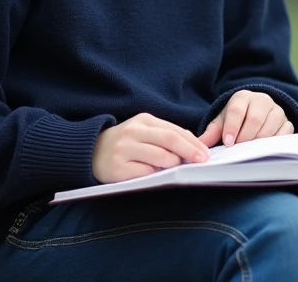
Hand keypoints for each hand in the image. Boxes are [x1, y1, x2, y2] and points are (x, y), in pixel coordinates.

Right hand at [92, 113, 210, 183]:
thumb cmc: (125, 142)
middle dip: (190, 152)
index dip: (193, 142)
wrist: (90, 151)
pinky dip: (156, 176)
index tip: (206, 153)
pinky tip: (157, 176)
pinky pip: (145, 174)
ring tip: (177, 169)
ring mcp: (124, 150)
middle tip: (202, 162)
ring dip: (174, 165)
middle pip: (169, 141)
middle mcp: (133, 132)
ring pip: (160, 158)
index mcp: (143, 120)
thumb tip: (194, 148)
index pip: (174, 131)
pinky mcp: (117, 168)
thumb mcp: (144, 131)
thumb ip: (165, 136)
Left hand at [198, 90, 293, 147]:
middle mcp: (261, 100)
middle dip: (245, 136)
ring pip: (270, 126)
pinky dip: (275, 142)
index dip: (232, 127)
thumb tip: (200, 144)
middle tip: (238, 149)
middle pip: (255, 118)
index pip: (237, 110)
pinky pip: (284, 132)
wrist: (257, 111)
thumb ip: (212, 132)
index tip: (228, 142)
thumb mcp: (223, 121)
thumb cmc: (237, 118)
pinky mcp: (287, 122)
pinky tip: (266, 149)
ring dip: (259, 141)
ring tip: (250, 150)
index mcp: (242, 97)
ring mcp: (276, 110)